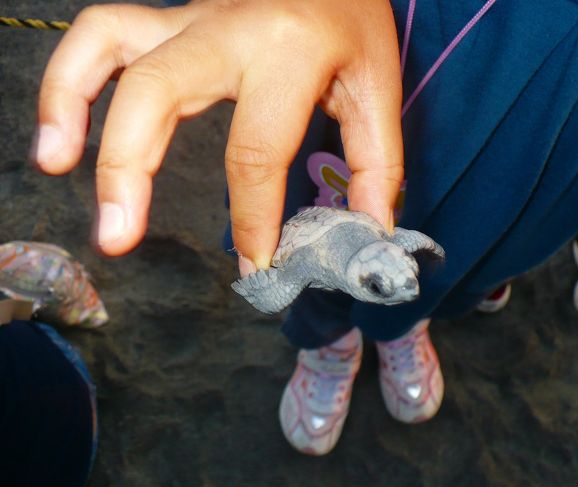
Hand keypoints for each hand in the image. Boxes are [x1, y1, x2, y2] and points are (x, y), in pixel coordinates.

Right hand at [32, 0, 402, 271]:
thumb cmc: (355, 25)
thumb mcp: (379, 88)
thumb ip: (377, 163)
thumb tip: (369, 235)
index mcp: (290, 51)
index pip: (256, 149)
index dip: (252, 219)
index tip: (255, 267)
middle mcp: (229, 28)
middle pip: (158, 92)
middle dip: (128, 170)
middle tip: (118, 239)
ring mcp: (192, 17)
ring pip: (111, 45)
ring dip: (70, 104)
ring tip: (55, 167)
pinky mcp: (173, 20)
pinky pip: (103, 34)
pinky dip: (71, 76)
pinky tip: (63, 129)